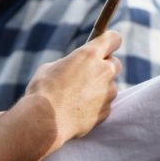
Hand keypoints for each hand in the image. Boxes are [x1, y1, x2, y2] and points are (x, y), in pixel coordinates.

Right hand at [24, 31, 122, 145]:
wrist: (46, 122)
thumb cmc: (43, 91)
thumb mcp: (52, 67)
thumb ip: (70, 64)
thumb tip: (74, 68)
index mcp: (89, 55)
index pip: (114, 38)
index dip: (110, 41)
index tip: (105, 45)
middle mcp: (104, 71)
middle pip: (116, 64)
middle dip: (105, 66)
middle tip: (88, 73)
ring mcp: (108, 93)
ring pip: (110, 86)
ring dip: (100, 88)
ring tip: (77, 97)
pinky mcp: (106, 112)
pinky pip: (105, 104)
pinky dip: (96, 105)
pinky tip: (78, 109)